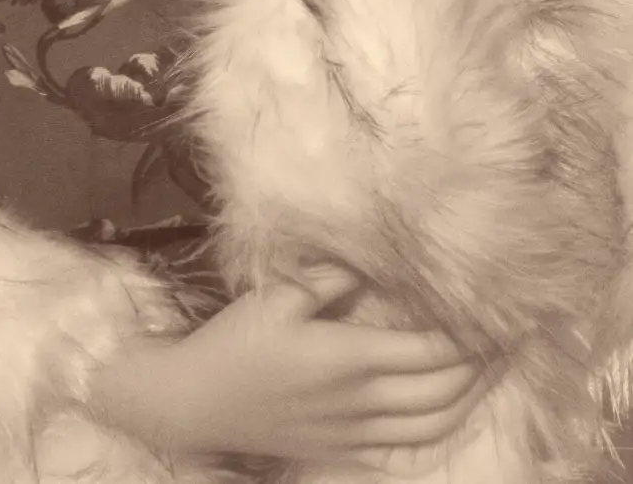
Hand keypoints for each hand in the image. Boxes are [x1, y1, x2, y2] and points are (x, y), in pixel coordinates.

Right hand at [89, 270, 491, 469]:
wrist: (195, 403)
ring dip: (471, 398)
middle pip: (444, 391)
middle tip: (510, 337)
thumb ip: (330, 275)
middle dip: (484, 366)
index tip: (498, 311)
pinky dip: (439, 425)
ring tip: (492, 369)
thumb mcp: (276, 296)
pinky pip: (407, 444)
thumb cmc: (233, 343)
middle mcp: (361, 401)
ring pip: (433, 423)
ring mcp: (354, 431)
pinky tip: (449, 406)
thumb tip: (375, 258)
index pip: (431, 350)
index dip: (471, 335)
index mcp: (348, 358)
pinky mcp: (343, 446)